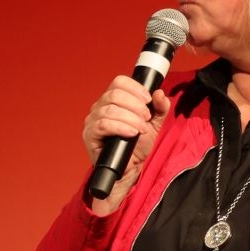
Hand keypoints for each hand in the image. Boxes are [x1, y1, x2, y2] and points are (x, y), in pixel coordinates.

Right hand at [83, 76, 170, 213]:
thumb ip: (160, 108)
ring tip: (141, 129)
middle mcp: (99, 107)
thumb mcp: (154, 123)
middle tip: (146, 118)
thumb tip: (159, 93)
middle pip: (115, 94)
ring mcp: (92, 120)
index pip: (119, 82)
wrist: (130, 168)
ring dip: (131, 118)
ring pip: (110, 109)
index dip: (136, 88)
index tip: (148, 100)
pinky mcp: (90, 135)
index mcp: (112, 100)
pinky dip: (121, 127)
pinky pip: (103, 124)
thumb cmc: (137, 145)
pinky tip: (132, 133)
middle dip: (136, 105)